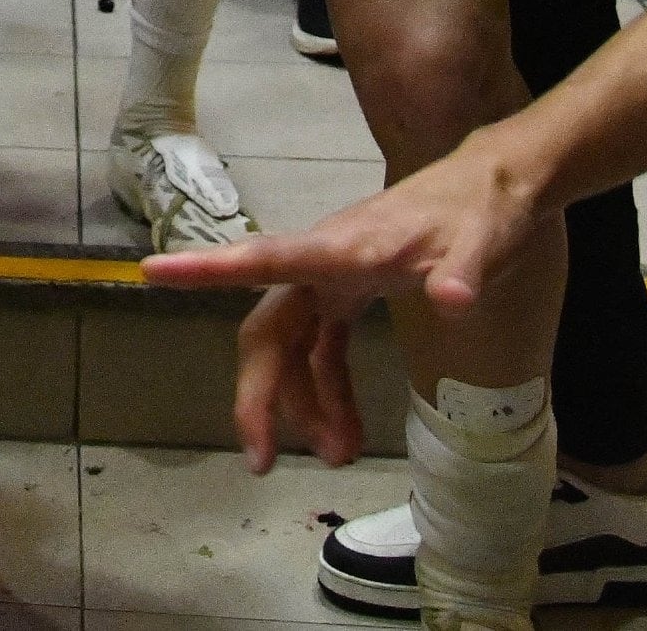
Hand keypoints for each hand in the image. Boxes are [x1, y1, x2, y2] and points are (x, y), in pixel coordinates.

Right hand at [142, 141, 545, 469]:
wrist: (494, 186)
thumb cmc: (480, 206)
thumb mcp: (482, 239)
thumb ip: (465, 269)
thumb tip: (455, 301)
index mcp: (342, 247)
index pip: (267, 258)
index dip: (209, 268)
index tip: (152, 271)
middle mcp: (323, 262)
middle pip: (269, 330)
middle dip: (261, 396)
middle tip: (262, 460)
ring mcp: (332, 278)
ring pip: (292, 348)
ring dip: (304, 404)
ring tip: (338, 456)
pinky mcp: (349, 291)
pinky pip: (322, 349)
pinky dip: (329, 392)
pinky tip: (349, 431)